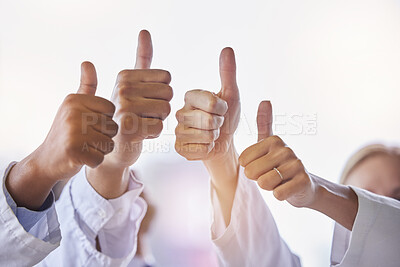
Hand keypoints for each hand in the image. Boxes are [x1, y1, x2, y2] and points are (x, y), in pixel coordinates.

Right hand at [6, 62, 117, 208]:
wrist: (46, 160)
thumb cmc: (66, 131)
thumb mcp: (74, 105)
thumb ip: (86, 86)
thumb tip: (87, 62)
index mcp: (76, 100)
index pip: (112, 110)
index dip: (106, 121)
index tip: (90, 124)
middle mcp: (73, 113)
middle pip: (113, 128)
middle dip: (104, 137)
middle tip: (86, 139)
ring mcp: (73, 132)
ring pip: (109, 144)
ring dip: (100, 150)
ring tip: (84, 147)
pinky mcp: (74, 151)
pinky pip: (100, 158)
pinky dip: (94, 161)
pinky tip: (82, 157)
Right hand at [106, 30, 171, 167]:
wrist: (113, 147)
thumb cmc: (126, 115)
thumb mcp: (131, 84)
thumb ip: (141, 59)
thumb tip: (145, 31)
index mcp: (124, 76)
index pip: (167, 78)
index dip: (161, 92)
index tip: (144, 100)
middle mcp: (122, 89)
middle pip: (169, 93)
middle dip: (161, 107)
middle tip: (143, 114)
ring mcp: (123, 109)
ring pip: (166, 110)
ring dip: (158, 120)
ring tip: (141, 123)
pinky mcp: (128, 129)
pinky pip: (159, 127)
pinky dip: (153, 134)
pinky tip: (140, 135)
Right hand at [175, 47, 239, 161]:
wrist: (224, 144)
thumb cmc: (227, 118)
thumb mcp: (231, 95)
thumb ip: (228, 73)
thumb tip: (227, 49)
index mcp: (190, 96)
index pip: (212, 102)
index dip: (223, 109)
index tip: (221, 110)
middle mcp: (180, 112)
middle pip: (209, 121)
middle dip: (220, 125)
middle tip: (217, 124)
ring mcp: (177, 131)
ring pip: (205, 136)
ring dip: (214, 138)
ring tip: (211, 134)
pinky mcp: (179, 148)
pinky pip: (199, 149)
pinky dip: (208, 149)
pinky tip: (205, 145)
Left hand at [239, 101, 316, 207]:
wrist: (304, 185)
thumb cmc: (280, 165)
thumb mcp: (269, 144)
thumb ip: (264, 123)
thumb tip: (265, 100)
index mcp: (273, 140)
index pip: (244, 160)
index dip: (249, 169)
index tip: (262, 166)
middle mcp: (286, 149)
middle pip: (252, 172)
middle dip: (258, 179)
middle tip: (271, 175)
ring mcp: (297, 165)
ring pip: (264, 183)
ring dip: (269, 187)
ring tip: (279, 181)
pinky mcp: (303, 181)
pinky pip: (278, 194)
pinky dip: (279, 195)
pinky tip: (287, 189)